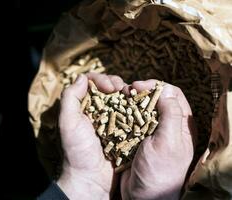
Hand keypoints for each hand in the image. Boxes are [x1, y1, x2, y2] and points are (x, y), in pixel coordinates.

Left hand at [57, 73, 124, 198]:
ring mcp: (112, 121)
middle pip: (108, 88)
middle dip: (116, 84)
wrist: (91, 180)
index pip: (90, 83)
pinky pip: (131, 115)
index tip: (110, 87)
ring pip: (120, 100)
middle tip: (122, 89)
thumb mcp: (68, 123)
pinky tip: (140, 108)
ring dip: (128, 95)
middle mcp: (97, 111)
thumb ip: (70, 98)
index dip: (101, 79)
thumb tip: (82, 77)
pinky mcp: (124, 131)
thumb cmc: (77, 152)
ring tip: (133, 96)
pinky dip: (135, 109)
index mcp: (83, 107)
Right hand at [121, 80, 194, 199]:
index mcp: (180, 125)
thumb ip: (171, 115)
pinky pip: (130, 120)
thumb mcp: (169, 142)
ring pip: (141, 108)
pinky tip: (116, 112)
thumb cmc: (160, 172)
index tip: (139, 86)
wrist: (143, 196)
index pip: (172, 94)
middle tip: (127, 91)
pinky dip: (123, 113)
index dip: (156, 86)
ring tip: (120, 99)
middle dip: (141, 91)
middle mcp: (166, 125)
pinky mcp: (136, 138)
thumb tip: (167, 90)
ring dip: (130, 101)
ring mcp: (150, 131)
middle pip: (156, 98)